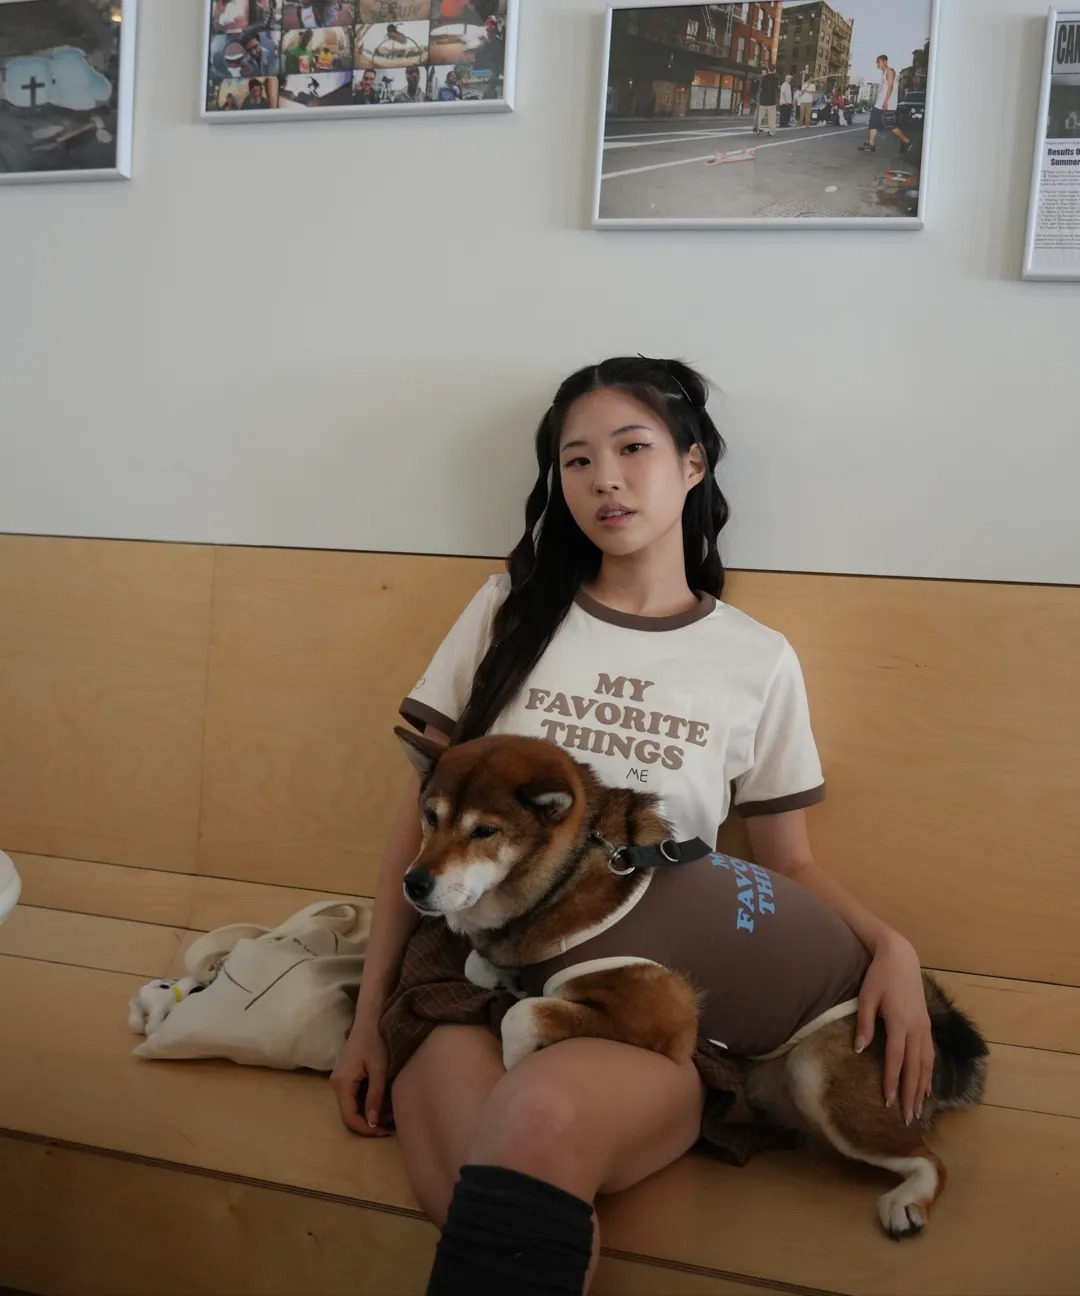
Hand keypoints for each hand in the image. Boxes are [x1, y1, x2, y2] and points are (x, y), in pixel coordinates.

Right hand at [330, 998, 393, 1136]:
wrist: (370, 1017)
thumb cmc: (376, 1040)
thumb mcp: (380, 1069)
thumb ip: (375, 1096)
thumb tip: (372, 1123)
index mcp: (342, 1083)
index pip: (349, 1116)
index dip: (364, 1128)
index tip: (383, 1132)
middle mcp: (336, 1083)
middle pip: (348, 1113)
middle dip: (366, 1124)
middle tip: (388, 1127)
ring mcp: (340, 1079)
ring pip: (350, 1105)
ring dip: (366, 1114)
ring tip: (387, 1117)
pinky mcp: (347, 1075)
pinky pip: (353, 1096)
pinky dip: (365, 1103)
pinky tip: (380, 1103)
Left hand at [854, 932, 933, 1124]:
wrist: (901, 957)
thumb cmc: (879, 976)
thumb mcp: (866, 996)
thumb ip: (864, 1023)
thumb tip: (859, 1050)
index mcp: (900, 1023)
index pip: (895, 1059)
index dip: (891, 1082)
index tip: (887, 1102)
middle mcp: (916, 1028)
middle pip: (915, 1068)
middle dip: (910, 1094)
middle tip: (907, 1118)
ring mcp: (924, 1027)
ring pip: (926, 1064)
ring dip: (922, 1088)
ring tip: (918, 1109)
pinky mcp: (927, 1024)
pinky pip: (930, 1054)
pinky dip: (929, 1073)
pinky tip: (927, 1086)